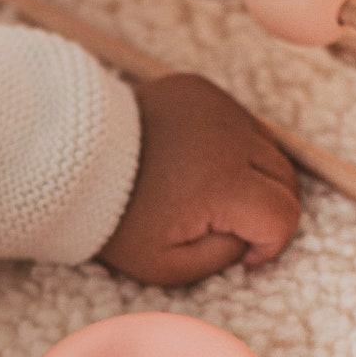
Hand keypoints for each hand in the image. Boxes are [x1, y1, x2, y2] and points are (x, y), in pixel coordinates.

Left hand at [99, 74, 299, 286]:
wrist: (69, 160)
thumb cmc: (115, 221)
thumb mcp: (166, 268)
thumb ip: (222, 259)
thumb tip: (251, 239)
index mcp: (224, 184)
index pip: (285, 215)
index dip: (271, 243)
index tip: (242, 254)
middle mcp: (230, 138)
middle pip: (286, 179)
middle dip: (268, 210)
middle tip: (231, 227)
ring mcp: (217, 107)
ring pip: (268, 148)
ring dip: (253, 176)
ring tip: (210, 195)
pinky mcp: (201, 89)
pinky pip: (239, 122)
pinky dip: (231, 146)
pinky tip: (195, 162)